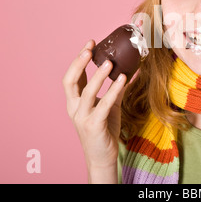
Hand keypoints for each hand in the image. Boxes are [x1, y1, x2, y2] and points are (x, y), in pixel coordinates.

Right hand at [62, 40, 126, 179]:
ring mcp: (82, 117)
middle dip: (79, 63)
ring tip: (109, 62)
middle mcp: (74, 108)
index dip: (79, 59)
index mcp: (75, 102)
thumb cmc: (104, 130)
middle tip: (91, 49)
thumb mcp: (109, 106)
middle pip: (70, 81)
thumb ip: (115, 90)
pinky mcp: (94, 126)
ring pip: (86, 92)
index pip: (72, 77)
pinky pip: (103, 105)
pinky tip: (122, 79)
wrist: (103, 157)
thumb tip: (130, 71)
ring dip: (97, 75)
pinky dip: (113, 90)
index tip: (90, 44)